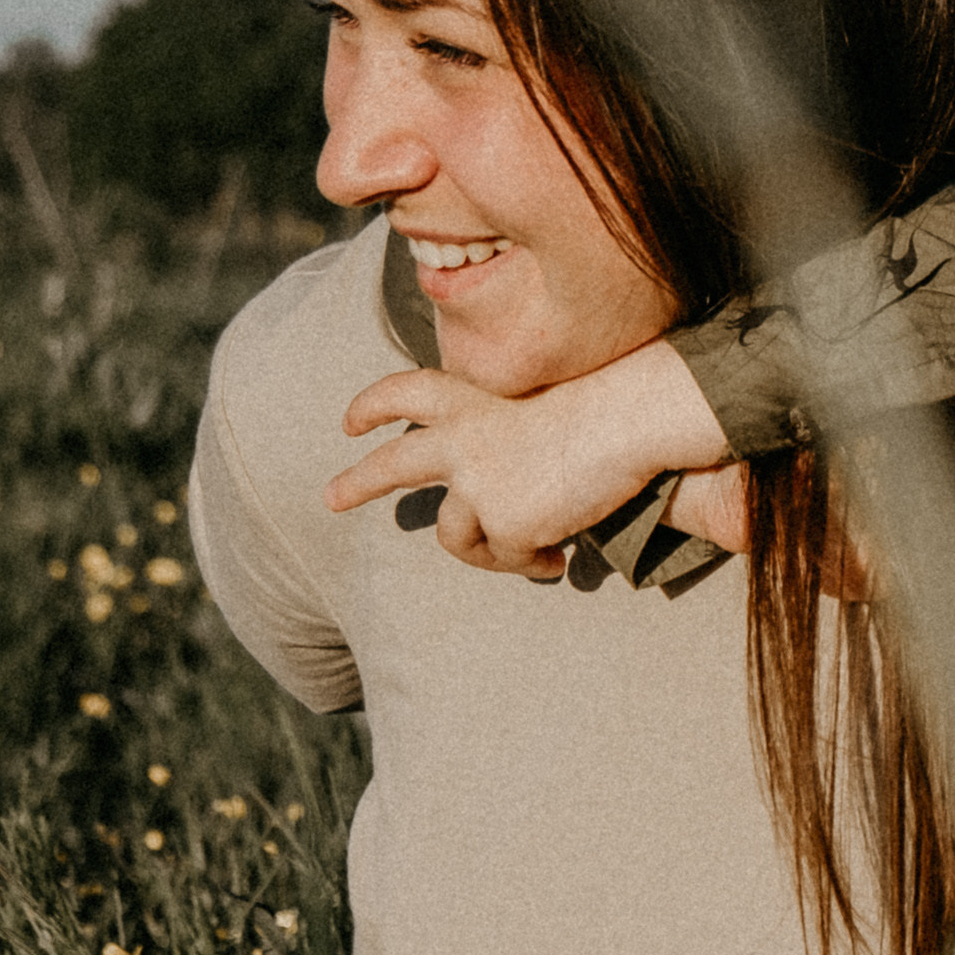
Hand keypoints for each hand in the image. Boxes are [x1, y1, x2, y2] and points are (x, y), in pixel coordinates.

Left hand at [327, 337, 731, 577]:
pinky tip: (559, 555)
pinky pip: (505, 558)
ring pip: (454, 537)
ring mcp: (474, 485)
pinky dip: (531, 561)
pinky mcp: (499, 523)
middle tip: (330, 499)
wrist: (624, 422)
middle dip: (357, 483)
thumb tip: (499, 508)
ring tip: (535, 554)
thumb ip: (501, 444)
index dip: (374, 405)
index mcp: (467, 402)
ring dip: (484, 551)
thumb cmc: (600, 408)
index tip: (350, 423)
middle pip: (391, 465)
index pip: (405, 392)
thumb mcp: (535, 411)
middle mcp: (458, 442)